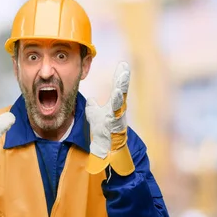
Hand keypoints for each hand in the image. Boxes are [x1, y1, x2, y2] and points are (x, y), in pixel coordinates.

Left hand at [86, 61, 133, 175]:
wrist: (105, 151)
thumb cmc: (102, 134)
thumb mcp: (95, 116)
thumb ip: (93, 106)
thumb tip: (91, 99)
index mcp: (115, 107)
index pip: (118, 89)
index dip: (121, 78)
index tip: (124, 65)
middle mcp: (118, 111)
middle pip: (122, 93)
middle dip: (123, 81)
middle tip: (125, 68)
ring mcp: (118, 119)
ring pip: (121, 103)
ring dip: (121, 91)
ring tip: (121, 79)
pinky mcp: (116, 128)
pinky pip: (117, 116)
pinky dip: (117, 107)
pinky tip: (117, 96)